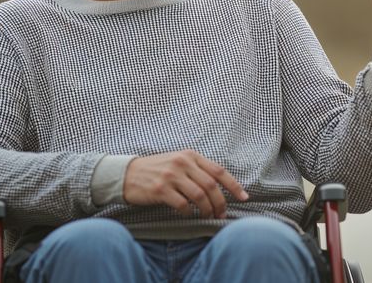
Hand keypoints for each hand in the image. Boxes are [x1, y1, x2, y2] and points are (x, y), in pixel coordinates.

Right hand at [122, 150, 247, 217]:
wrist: (127, 174)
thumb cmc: (157, 170)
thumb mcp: (178, 162)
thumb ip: (196, 170)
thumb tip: (220, 188)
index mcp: (190, 155)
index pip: (218, 170)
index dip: (233, 185)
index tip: (243, 198)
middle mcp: (182, 163)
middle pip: (211, 185)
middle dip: (220, 203)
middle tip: (221, 214)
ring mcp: (171, 175)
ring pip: (199, 196)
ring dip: (207, 210)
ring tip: (207, 217)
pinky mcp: (160, 189)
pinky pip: (182, 205)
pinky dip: (188, 213)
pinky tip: (187, 215)